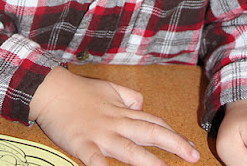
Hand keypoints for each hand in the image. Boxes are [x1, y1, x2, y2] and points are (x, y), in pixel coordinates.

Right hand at [29, 67, 199, 165]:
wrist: (52, 90)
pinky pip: (96, 160)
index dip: (173, 134)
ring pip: (130, 149)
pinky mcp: (82, 145)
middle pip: (150, 134)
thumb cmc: (81, 91)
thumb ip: (129, 98)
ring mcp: (100, 135)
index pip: (154, 123)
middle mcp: (116, 123)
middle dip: (174, 145)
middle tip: (194, 156)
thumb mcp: (110, 88)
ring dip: (149, 162)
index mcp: (123, 111)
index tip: (189, 146)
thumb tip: (142, 107)